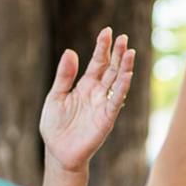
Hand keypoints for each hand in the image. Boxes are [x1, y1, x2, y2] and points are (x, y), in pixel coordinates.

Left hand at [41, 28, 135, 174]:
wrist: (57, 153)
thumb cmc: (55, 126)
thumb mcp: (55, 97)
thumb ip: (64, 76)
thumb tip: (69, 52)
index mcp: (85, 85)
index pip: (97, 62)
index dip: (102, 47)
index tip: (107, 32)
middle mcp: (97, 93)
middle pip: (111, 69)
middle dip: (117, 53)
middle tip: (123, 38)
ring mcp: (103, 105)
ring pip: (117, 82)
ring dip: (124, 68)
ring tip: (130, 52)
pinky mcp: (106, 119)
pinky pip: (115, 101)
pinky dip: (122, 88)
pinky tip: (126, 75)